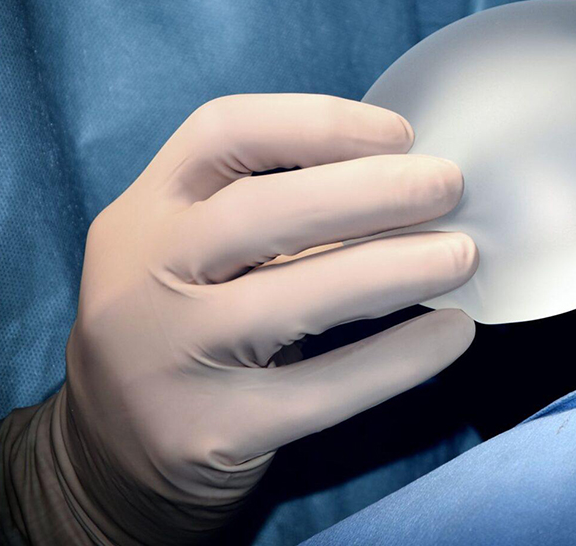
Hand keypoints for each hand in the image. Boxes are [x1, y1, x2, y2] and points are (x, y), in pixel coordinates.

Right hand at [55, 94, 476, 543]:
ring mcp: (168, 358)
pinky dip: (398, 359)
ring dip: (394, 268)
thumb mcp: (193, 250)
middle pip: (261, 210)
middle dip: (370, 191)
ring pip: (293, 299)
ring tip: (462, 255)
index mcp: (146, 210)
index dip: (318, 122)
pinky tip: (450, 334)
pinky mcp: (208, 432)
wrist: (114, 453)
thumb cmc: (185, 324)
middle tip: (448, 187)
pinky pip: (322, 390)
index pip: (222, 132)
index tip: (400, 134)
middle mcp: (142, 275)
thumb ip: (270, 211)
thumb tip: (406, 179)